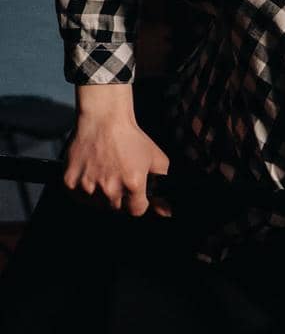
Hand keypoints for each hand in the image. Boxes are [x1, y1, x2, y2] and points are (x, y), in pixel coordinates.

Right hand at [64, 85, 170, 216]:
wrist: (104, 121)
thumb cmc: (131, 139)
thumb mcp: (157, 160)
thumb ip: (162, 186)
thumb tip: (166, 212)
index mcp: (133, 184)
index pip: (136, 211)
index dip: (137, 203)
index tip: (135, 194)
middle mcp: (109, 188)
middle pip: (116, 208)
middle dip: (120, 198)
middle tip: (119, 179)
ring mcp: (87, 186)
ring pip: (97, 205)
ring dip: (101, 195)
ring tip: (106, 174)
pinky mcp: (70, 182)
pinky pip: (79, 197)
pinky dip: (84, 191)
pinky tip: (92, 175)